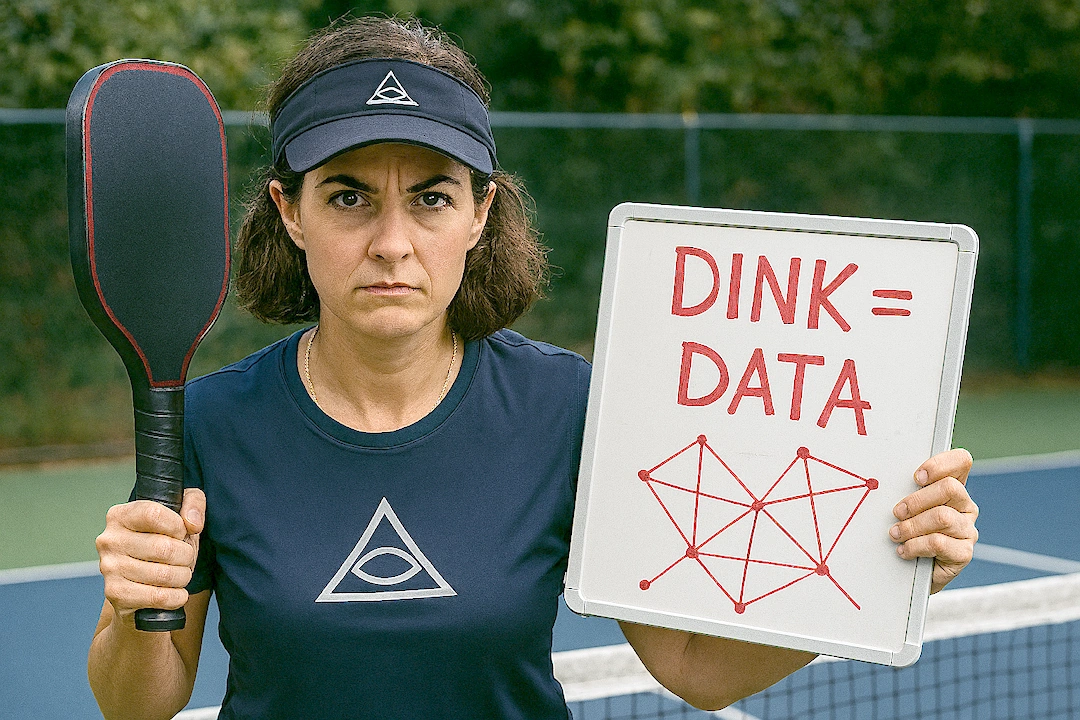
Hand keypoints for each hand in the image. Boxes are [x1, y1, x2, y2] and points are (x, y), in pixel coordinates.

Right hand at [95, 488, 205, 624]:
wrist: (139, 587)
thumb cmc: (162, 544)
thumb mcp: (180, 515)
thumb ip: (193, 503)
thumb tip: (192, 524)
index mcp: (120, 515)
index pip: (153, 514)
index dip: (177, 526)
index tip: (182, 533)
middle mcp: (109, 540)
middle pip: (163, 547)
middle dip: (186, 555)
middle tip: (185, 559)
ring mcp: (109, 568)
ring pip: (164, 574)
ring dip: (183, 576)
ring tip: (180, 575)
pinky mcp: (116, 594)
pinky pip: (159, 596)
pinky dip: (177, 596)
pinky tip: (176, 593)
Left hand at [889, 449, 977, 592]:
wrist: (912, 573)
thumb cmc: (908, 533)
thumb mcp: (906, 508)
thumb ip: (905, 491)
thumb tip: (885, 482)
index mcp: (952, 488)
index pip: (961, 462)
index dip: (940, 465)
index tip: (917, 477)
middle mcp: (964, 506)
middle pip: (950, 488)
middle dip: (917, 499)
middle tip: (897, 512)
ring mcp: (967, 529)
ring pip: (943, 517)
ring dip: (912, 525)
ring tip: (896, 533)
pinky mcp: (964, 553)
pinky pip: (939, 543)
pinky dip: (916, 545)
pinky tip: (904, 550)